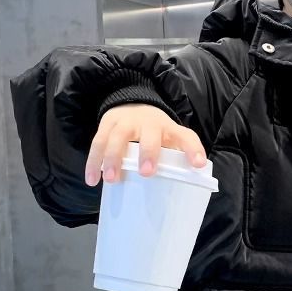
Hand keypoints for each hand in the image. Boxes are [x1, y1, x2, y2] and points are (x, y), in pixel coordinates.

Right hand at [84, 104, 206, 184]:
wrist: (132, 102)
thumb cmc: (155, 132)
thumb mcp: (170, 140)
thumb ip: (178, 159)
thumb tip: (188, 187)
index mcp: (169, 129)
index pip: (186, 137)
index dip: (193, 150)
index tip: (199, 165)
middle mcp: (149, 123)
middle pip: (149, 134)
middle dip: (148, 152)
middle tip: (146, 173)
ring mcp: (126, 122)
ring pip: (118, 137)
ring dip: (113, 158)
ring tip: (111, 180)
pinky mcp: (107, 124)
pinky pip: (98, 142)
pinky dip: (93, 162)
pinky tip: (92, 180)